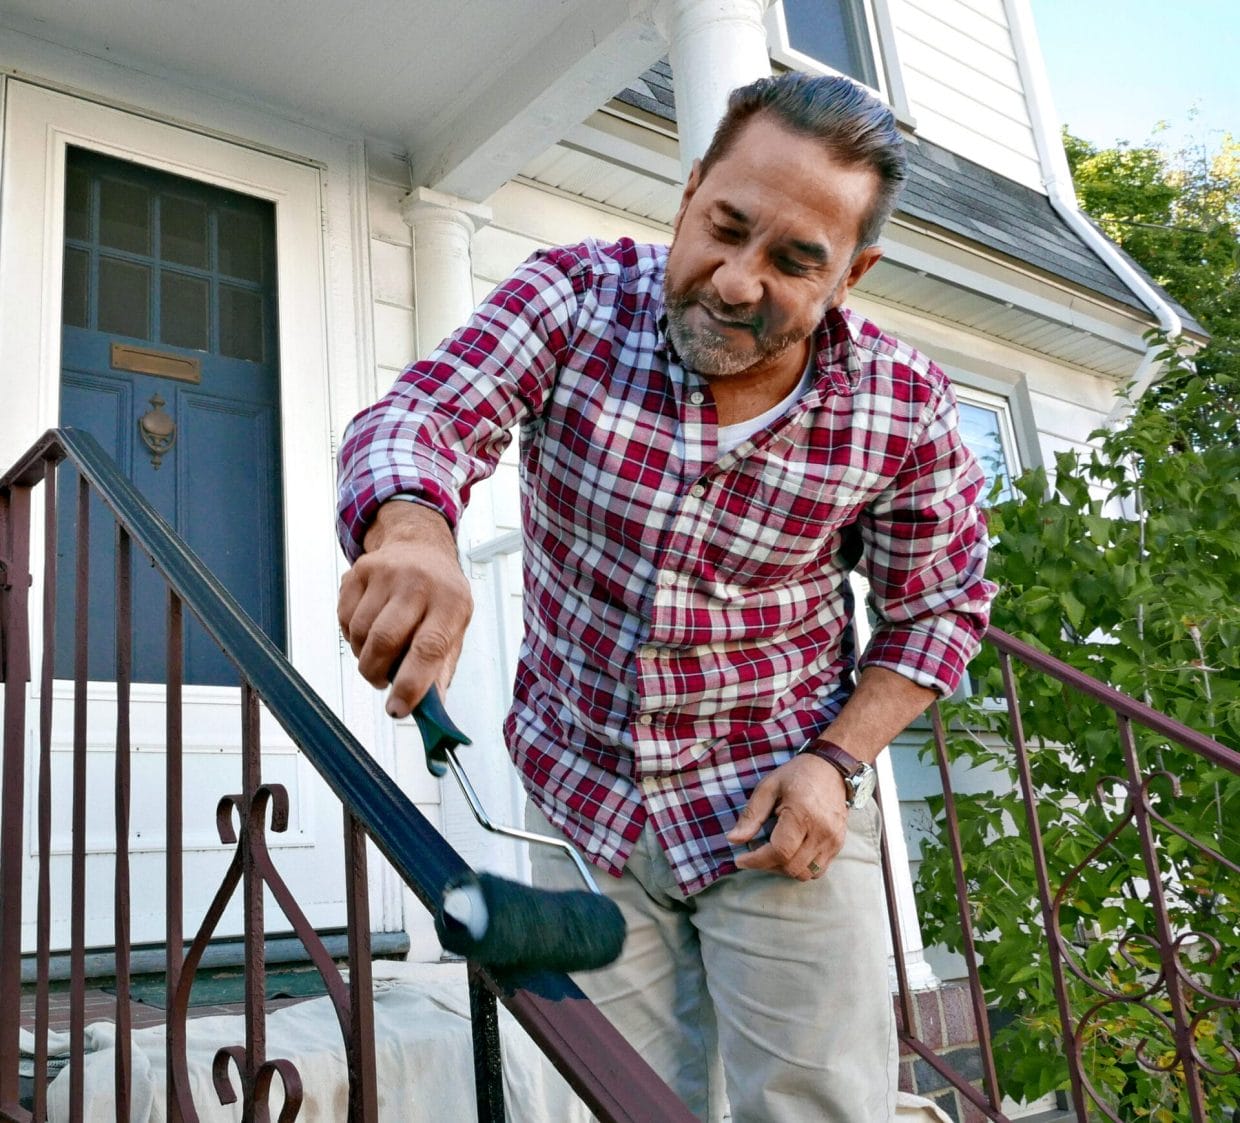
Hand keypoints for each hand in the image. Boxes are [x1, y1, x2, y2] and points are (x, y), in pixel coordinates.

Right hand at [337, 501, 472, 717]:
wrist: (421, 548)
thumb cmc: (441, 596)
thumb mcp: (455, 629)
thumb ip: (440, 670)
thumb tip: (429, 710)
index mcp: (450, 603)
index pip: (428, 648)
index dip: (410, 685)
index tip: (398, 710)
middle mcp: (418, 583)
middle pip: (385, 641)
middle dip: (376, 673)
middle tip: (381, 681)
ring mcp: (386, 574)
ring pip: (360, 633)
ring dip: (364, 656)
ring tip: (379, 652)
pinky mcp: (359, 571)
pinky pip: (344, 619)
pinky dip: (352, 636)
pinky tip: (368, 629)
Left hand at [726, 754, 848, 880]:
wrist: (831, 768)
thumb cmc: (796, 775)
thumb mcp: (768, 788)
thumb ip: (751, 815)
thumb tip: (733, 840)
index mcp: (802, 814)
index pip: (779, 852)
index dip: (757, 861)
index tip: (740, 860)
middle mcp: (821, 832)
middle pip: (791, 867)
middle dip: (768, 865)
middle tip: (755, 852)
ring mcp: (833, 840)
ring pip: (805, 874)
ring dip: (784, 869)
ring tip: (772, 853)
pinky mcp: (838, 845)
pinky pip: (819, 870)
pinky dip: (801, 867)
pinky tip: (790, 853)